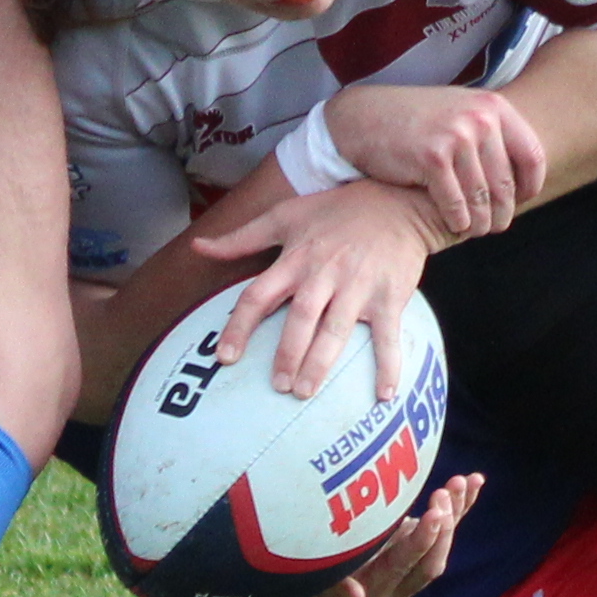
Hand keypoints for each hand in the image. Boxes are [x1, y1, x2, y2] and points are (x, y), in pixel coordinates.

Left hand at [203, 177, 444, 396]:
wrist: (399, 201)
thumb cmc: (338, 210)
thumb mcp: (286, 215)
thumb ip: (241, 238)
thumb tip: (197, 246)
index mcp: (296, 258)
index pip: (259, 295)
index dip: (240, 327)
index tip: (226, 358)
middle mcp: (324, 274)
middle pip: (300, 318)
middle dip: (286, 354)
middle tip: (277, 385)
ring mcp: (358, 287)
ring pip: (335, 330)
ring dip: (320, 363)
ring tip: (306, 391)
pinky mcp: (390, 296)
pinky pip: (388, 335)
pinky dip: (388, 365)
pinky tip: (384, 394)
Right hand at [315, 470, 483, 596]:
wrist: (324, 559)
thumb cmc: (315, 564)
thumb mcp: (320, 575)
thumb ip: (335, 586)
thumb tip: (356, 596)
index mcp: (379, 591)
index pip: (405, 567)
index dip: (420, 543)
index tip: (432, 515)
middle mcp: (403, 583)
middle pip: (432, 559)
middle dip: (442, 525)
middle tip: (443, 492)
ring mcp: (416, 563)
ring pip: (443, 539)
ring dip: (455, 509)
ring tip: (461, 481)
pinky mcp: (425, 544)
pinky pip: (448, 524)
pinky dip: (463, 503)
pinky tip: (475, 480)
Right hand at [319, 83, 549, 235]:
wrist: (363, 116)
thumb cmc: (415, 120)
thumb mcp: (460, 113)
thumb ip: (491, 136)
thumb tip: (523, 176)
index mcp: (493, 107)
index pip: (531, 155)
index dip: (529, 185)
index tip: (521, 201)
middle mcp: (479, 119)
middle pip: (506, 183)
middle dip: (503, 212)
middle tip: (495, 226)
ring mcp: (456, 137)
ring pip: (482, 198)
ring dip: (480, 222)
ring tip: (474, 230)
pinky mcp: (431, 158)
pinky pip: (455, 204)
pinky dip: (457, 221)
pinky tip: (454, 225)